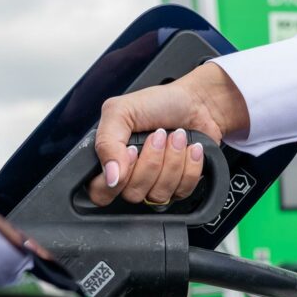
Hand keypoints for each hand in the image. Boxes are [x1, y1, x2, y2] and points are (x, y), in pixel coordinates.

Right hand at [88, 63, 248, 205]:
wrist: (196, 101)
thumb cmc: (158, 103)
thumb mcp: (121, 111)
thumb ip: (107, 143)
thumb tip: (111, 177)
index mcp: (110, 159)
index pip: (101, 192)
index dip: (117, 178)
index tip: (132, 151)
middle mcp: (130, 176)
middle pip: (132, 194)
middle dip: (151, 162)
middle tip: (158, 136)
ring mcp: (155, 184)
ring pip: (158, 195)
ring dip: (172, 161)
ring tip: (177, 137)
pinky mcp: (179, 187)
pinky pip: (182, 191)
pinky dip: (190, 166)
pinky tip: (190, 148)